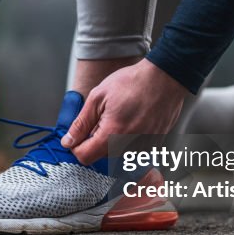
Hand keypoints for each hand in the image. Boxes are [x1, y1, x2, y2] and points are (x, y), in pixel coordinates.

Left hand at [61, 59, 188, 164]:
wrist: (165, 78)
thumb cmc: (133, 82)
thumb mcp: (98, 97)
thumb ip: (81, 123)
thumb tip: (68, 141)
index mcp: (112, 135)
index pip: (84, 157)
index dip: (76, 145)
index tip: (79, 135)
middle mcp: (129, 147)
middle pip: (100, 156)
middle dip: (96, 141)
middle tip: (103, 118)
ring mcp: (144, 148)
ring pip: (116, 154)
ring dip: (113, 140)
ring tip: (120, 117)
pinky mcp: (154, 146)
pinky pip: (132, 150)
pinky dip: (128, 139)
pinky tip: (133, 120)